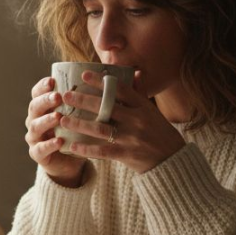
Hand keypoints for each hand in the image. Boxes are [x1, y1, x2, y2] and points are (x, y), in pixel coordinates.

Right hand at [24, 77, 86, 186]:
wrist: (69, 162)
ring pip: (35, 127)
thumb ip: (84, 101)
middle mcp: (35, 120)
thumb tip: (105, 79)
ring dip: (46, 121)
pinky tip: (59, 141)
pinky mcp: (37, 154)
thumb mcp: (79, 116)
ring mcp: (34, 138)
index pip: (37, 93)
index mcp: (42, 108)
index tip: (53, 80)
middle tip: (58, 97)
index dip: (42, 86)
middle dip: (45, 101)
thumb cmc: (75, 133)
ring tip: (58, 117)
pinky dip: (49, 144)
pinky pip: (40, 148)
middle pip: (34, 107)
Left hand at [59, 70, 185, 172]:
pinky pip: (103, 151)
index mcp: (143, 106)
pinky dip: (87, 149)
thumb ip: (140, 94)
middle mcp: (137, 120)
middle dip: (84, 100)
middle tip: (65, 95)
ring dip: (80, 123)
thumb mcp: (152, 112)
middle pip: (106, 107)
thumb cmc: (159, 133)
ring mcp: (132, 138)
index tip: (84, 75)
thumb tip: (136, 73)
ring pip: (101, 128)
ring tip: (63, 118)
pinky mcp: (127, 155)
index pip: (120, 89)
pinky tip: (72, 145)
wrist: (172, 160)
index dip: (101, 81)